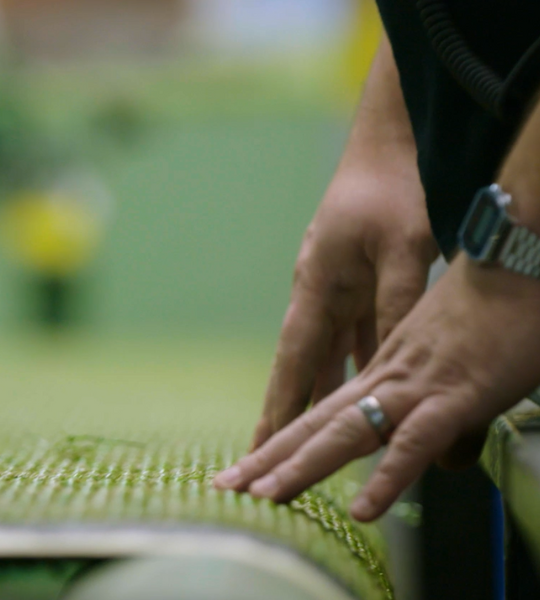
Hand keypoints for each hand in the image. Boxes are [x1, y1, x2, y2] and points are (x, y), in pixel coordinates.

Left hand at [216, 255, 539, 521]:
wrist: (517, 261)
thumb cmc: (495, 312)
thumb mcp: (460, 372)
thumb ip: (446, 422)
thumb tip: (443, 463)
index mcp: (380, 369)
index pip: (318, 410)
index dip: (281, 439)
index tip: (248, 468)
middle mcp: (382, 377)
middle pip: (314, 422)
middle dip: (270, 457)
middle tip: (227, 486)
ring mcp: (411, 385)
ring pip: (346, 431)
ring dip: (304, 465)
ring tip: (265, 496)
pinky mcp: (450, 394)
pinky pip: (413, 442)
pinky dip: (387, 477)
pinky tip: (363, 508)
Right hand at [251, 162, 437, 450]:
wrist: (388, 145)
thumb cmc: (391, 189)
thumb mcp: (404, 247)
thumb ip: (398, 304)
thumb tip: (394, 360)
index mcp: (317, 286)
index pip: (295, 360)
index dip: (281, 407)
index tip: (262, 448)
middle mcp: (319, 293)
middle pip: (301, 365)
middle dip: (288, 412)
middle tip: (269, 458)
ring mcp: (335, 289)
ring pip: (327, 354)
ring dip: (319, 393)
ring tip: (310, 439)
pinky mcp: (355, 283)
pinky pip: (352, 335)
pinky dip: (352, 366)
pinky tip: (357, 389)